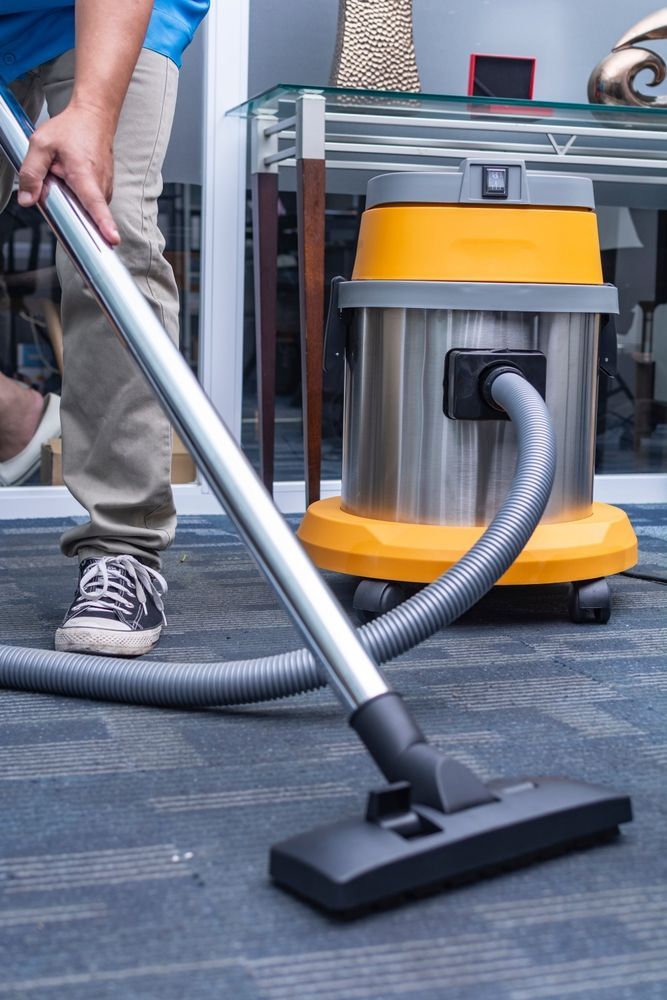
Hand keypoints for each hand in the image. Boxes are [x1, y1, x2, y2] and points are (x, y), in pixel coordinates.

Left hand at [17, 103, 119, 244]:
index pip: (95, 204)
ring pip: (87, 206)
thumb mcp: (41, 144)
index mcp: (84, 174)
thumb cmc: (71, 128)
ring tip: (66, 175)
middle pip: (86, 211)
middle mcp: (101, 183)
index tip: (112, 239)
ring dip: (74, 198)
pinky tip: (73, 178)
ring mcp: (107, 186)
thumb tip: (27, 200)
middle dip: (69, 207)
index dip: (103, 223)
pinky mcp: (107, 187)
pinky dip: (80, 195)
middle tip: (57, 179)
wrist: (94, 116)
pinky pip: (91, 201)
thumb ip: (31, 172)